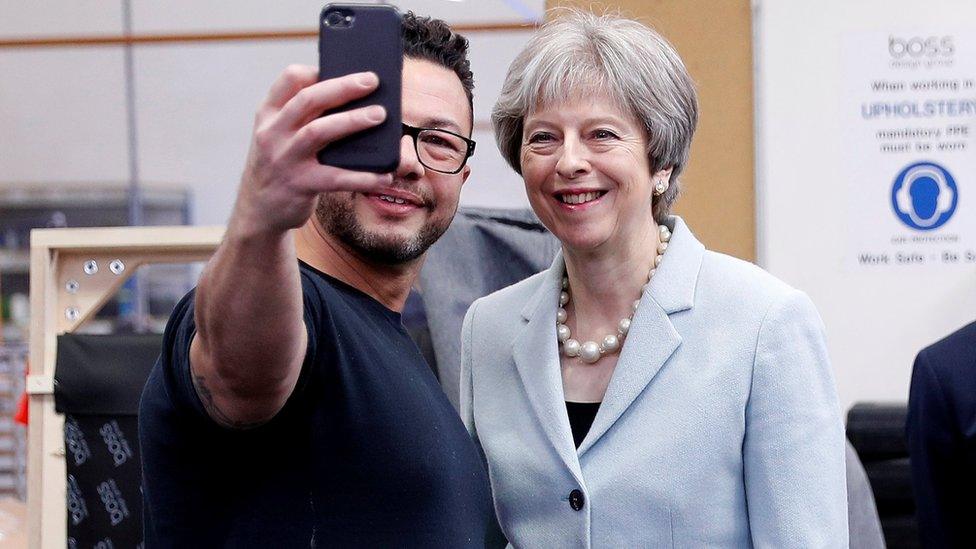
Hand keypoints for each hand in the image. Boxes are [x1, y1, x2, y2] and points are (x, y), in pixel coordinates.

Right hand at [233, 64, 392, 235]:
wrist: (258, 210)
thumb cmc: (281, 164)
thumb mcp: (279, 135)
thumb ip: (303, 116)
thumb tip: (353, 99)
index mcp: (268, 114)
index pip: (289, 80)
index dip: (316, 70)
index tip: (341, 67)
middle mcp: (272, 133)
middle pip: (308, 101)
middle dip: (342, 88)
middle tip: (372, 81)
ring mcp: (285, 159)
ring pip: (318, 132)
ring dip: (352, 121)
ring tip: (380, 115)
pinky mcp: (300, 185)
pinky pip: (335, 178)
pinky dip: (362, 176)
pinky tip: (384, 175)